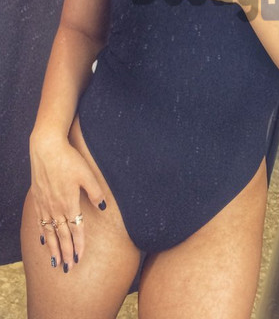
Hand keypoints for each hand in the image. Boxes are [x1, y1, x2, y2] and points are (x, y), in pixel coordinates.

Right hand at [29, 133, 105, 271]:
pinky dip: (42, 233)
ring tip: (55, 261)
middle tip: (67, 268)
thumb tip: (103, 208)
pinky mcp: (38, 198)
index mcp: (69, 203)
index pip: (76, 230)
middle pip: (62, 235)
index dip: (78, 245)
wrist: (46, 148)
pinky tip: (43, 240)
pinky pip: (39, 221)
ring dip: (53, 248)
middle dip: (65, 253)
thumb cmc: (69, 159)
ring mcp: (45, 204)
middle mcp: (56, 207)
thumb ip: (95, 192)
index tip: (79, 258)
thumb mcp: (87, 174)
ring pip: (49, 232)